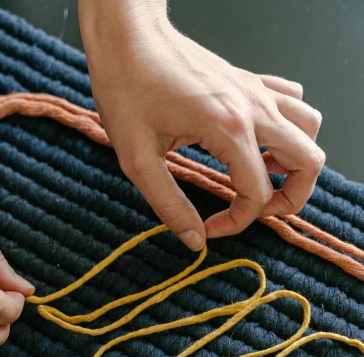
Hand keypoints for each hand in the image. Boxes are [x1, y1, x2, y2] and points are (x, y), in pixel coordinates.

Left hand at [79, 0, 324, 249]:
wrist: (126, 37)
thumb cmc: (126, 90)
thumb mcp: (137, 160)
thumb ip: (169, 205)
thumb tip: (194, 241)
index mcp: (229, 129)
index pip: (258, 194)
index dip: (237, 223)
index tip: (209, 229)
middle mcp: (253, 108)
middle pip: (309, 161)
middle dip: (290, 198)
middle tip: (255, 210)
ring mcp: (255, 91)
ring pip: (308, 128)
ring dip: (295, 159)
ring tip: (261, 175)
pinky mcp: (248, 81)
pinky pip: (292, 102)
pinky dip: (288, 127)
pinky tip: (256, 142)